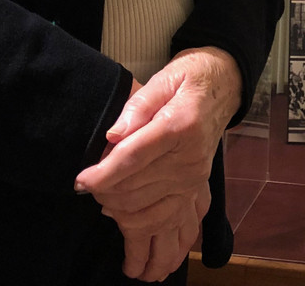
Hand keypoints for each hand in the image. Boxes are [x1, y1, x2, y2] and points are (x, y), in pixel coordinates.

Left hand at [75, 47, 241, 281]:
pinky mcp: (195, 188)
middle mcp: (190, 158)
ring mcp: (194, 177)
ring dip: (119, 211)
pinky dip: (140, 226)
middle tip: (88, 184)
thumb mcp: (165, 78)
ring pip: (147, 210)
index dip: (103, 173)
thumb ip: (138, 105)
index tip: (80, 181)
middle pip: (136, 188)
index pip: (133, 157)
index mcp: (180, 126)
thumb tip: (113, 135)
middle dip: (105, 191)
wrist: (225, 84)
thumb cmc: (190, 77)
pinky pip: (165, 219)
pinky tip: (123, 218)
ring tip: (101, 198)